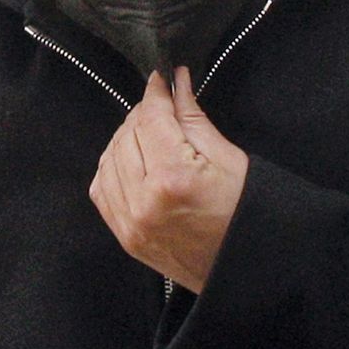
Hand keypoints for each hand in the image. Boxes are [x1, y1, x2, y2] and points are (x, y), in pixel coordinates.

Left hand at [89, 66, 249, 292]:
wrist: (245, 268)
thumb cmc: (246, 213)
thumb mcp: (228, 158)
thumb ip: (191, 118)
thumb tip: (174, 82)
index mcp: (173, 178)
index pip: (149, 119)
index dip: (155, 94)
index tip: (161, 81)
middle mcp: (144, 202)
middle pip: (126, 136)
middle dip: (142, 116)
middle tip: (162, 109)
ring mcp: (130, 223)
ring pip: (108, 159)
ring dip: (125, 140)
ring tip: (151, 135)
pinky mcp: (125, 237)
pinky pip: (102, 189)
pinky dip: (112, 168)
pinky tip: (132, 161)